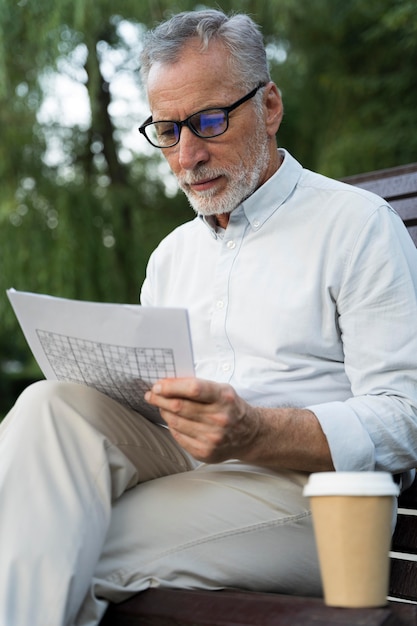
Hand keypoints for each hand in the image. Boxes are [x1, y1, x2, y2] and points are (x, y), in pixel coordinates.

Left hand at [144, 377, 259, 462]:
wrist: (250, 435)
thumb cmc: (231, 408)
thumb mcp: (222, 390)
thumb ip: (198, 387)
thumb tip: (167, 384)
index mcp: (224, 398)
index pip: (193, 389)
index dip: (172, 386)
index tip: (158, 385)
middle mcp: (219, 419)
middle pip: (180, 407)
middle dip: (160, 399)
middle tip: (151, 394)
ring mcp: (212, 438)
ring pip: (176, 422)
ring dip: (164, 412)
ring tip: (162, 406)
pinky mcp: (205, 452)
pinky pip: (179, 437)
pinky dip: (172, 427)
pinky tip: (173, 421)